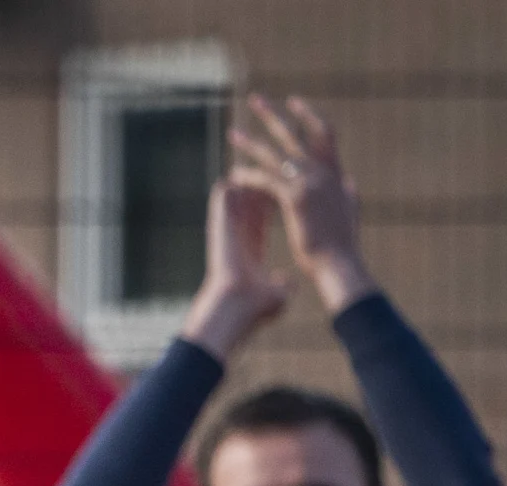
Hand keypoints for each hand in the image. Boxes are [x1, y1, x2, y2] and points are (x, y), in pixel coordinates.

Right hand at [179, 178, 292, 357]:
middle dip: (258, 183)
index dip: (272, 201)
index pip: (262, 220)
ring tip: (248, 157)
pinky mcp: (219, 228)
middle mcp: (238, 238)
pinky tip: (234, 169)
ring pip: (236, 199)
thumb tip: (286, 285)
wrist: (235, 306)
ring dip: (243, 179)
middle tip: (267, 162)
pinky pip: (223, 201)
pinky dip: (228, 187)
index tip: (282, 186)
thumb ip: (280, 286)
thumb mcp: (275, 294)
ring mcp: (227, 232)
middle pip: (249, 204)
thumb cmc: (254, 306)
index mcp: (251, 251)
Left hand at [233, 94, 372, 311]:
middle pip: (297, 134)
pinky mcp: (296, 198)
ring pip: (276, 155)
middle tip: (255, 99)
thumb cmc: (342, 245)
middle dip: (274, 115)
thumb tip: (349, 181)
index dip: (309, 115)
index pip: (324, 134)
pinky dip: (250, 176)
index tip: (293, 101)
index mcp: (337, 174)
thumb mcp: (349, 213)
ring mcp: (311, 183)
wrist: (341, 264)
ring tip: (232, 133)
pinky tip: (234, 175)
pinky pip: (267, 180)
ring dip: (251, 143)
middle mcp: (325, 173)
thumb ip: (348, 194)